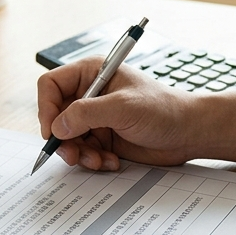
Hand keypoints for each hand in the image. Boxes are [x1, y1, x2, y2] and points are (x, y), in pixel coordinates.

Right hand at [37, 56, 203, 170]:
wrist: (189, 133)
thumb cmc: (164, 109)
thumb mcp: (123, 107)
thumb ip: (87, 113)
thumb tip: (58, 126)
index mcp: (91, 73)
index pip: (51, 85)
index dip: (46, 108)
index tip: (53, 131)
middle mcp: (90, 94)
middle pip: (55, 116)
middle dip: (62, 138)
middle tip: (72, 155)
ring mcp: (96, 117)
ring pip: (67, 138)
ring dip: (78, 153)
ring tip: (97, 160)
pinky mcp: (103, 137)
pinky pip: (83, 151)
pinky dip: (92, 160)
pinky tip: (111, 161)